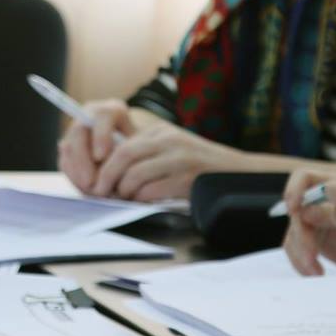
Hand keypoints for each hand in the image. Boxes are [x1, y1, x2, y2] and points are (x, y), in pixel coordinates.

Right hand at [58, 100, 137, 191]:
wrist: (132, 151)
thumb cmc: (141, 150)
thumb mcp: (141, 149)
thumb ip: (130, 154)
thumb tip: (118, 171)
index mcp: (111, 111)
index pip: (102, 116)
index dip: (100, 136)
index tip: (101, 156)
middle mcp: (90, 116)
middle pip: (79, 132)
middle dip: (82, 159)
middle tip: (90, 181)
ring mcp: (76, 131)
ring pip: (69, 148)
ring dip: (77, 171)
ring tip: (88, 189)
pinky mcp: (68, 148)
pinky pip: (65, 160)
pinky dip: (73, 176)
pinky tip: (83, 188)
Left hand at [83, 117, 237, 201]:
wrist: (238, 174)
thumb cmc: (200, 168)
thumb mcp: (172, 151)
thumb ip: (147, 156)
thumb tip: (111, 174)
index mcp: (161, 132)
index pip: (122, 146)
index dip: (105, 166)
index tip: (98, 181)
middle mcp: (169, 140)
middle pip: (123, 156)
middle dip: (107, 178)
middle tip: (100, 193)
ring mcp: (179, 157)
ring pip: (134, 175)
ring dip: (124, 192)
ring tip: (124, 199)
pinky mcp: (187, 177)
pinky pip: (152, 191)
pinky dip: (141, 200)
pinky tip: (143, 203)